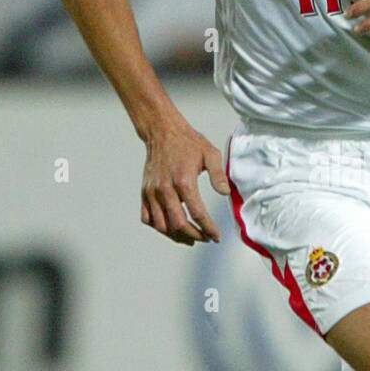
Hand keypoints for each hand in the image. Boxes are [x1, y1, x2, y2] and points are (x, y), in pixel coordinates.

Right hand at [140, 119, 229, 245]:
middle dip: (194, 235)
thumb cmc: (187, 143)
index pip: (197, 213)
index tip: (216, 236)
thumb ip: (218, 174)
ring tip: (190, 237)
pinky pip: (147, 218)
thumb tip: (224, 192)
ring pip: (161, 225)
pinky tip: (171, 227)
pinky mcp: (145, 192)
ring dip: (176, 235)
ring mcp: (152, 192)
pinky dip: (158, 227)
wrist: (162, 132)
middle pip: (178, 224)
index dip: (208, 228)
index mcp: (184, 181)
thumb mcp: (210, 153)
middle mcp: (165, 189)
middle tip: (205, 238)